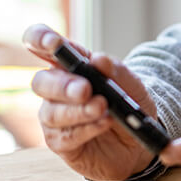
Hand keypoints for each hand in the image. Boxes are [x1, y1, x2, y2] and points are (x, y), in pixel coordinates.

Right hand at [23, 24, 155, 180]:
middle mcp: (57, 89)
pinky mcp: (60, 142)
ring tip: (102, 108)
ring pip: (51, 112)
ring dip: (78, 110)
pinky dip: (85, 129)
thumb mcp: (133, 85)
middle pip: (41, 82)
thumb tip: (98, 59)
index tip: (52, 42)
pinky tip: (103, 123)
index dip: (40, 39)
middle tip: (85, 89)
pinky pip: (63, 137)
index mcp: (71, 66)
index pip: (43, 45)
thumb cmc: (130, 105)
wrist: (139, 140)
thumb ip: (117, 71)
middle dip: (63, 85)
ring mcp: (55, 117)